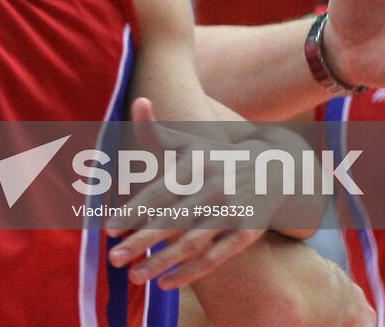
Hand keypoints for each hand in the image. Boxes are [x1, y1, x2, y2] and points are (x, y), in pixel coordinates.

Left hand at [103, 99, 268, 289]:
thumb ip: (157, 131)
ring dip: (163, 261)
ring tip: (134, 277)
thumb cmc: (216, 157)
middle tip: (113, 259)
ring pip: (193, 241)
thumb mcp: (190, 142)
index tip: (109, 230)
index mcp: (196, 165)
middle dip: (142, 241)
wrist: (276, 167)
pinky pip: (217, 257)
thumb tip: (139, 100)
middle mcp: (214, 187)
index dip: (134, 211)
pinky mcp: (248, 232)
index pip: (159, 192)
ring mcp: (233, 211)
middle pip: (173, 219)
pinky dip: (193, 272)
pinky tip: (166, 283)